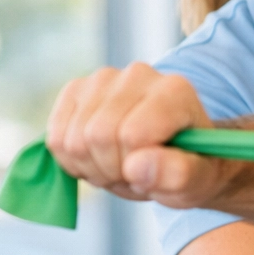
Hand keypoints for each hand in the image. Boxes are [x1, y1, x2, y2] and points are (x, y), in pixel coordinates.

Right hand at [46, 62, 227, 206]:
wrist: (173, 154)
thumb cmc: (188, 167)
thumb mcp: (198, 180)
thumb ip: (179, 174)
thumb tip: (137, 165)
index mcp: (175, 90)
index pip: (132, 134)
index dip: (134, 168)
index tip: (151, 174)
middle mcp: (138, 74)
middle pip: (98, 136)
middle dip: (111, 170)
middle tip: (133, 174)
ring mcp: (103, 79)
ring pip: (72, 139)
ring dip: (91, 168)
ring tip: (119, 166)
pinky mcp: (75, 90)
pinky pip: (55, 138)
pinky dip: (71, 161)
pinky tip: (98, 158)